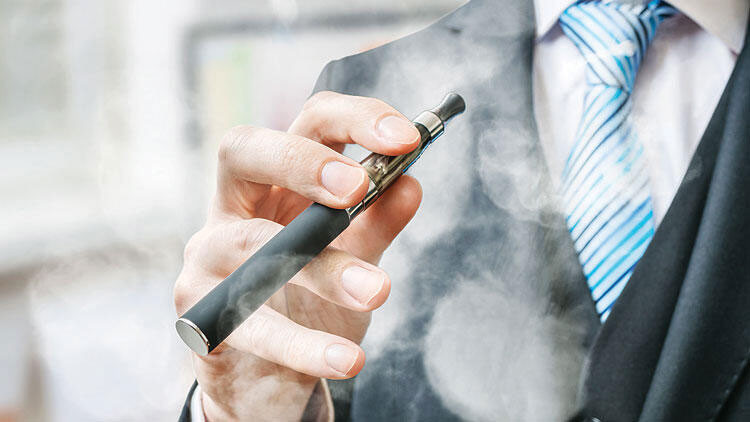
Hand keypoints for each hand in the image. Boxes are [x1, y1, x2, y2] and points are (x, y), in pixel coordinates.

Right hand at [174, 91, 422, 420]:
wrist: (265, 376)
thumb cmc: (307, 305)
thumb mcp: (351, 257)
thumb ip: (376, 222)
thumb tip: (410, 183)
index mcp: (278, 181)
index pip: (307, 124)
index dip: (354, 118)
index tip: (406, 137)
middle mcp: (233, 207)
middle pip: (244, 150)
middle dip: (303, 161)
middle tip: (358, 188)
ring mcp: (206, 257)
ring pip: (253, 245)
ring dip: (320, 266)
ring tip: (376, 290)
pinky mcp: (199, 313)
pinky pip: (251, 324)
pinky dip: (303, 346)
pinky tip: (347, 360)